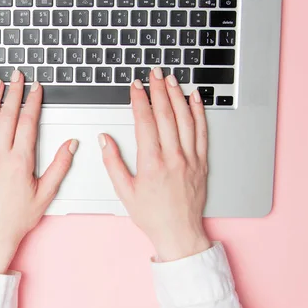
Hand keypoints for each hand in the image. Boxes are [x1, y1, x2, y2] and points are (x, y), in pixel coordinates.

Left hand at [0, 71, 77, 272]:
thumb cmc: (18, 217)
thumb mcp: (46, 194)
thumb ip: (59, 166)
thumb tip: (71, 144)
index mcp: (20, 162)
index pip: (28, 122)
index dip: (33, 101)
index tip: (37, 88)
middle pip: (7, 116)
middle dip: (14, 92)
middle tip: (18, 76)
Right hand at [100, 68, 210, 260]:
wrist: (179, 233)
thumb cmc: (152, 216)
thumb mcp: (124, 192)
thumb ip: (113, 163)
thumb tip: (105, 140)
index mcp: (151, 163)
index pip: (145, 122)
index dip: (139, 100)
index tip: (135, 87)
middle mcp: (173, 157)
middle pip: (166, 114)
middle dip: (158, 90)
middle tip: (153, 73)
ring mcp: (190, 158)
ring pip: (185, 119)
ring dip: (177, 96)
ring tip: (170, 79)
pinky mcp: (202, 162)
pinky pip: (202, 132)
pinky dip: (199, 112)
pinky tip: (194, 98)